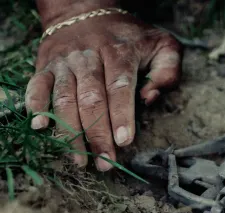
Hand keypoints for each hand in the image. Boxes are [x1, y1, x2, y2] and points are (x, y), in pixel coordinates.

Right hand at [26, 11, 181, 170]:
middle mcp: (88, 57)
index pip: (120, 87)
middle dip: (98, 135)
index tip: (124, 142)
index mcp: (119, 52)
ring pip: (64, 99)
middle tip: (105, 163)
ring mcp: (64, 62)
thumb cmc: (130, 37)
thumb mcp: (161, 45)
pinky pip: (37, 86)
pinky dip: (36, 106)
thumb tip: (151, 97)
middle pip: (91, 100)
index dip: (121, 116)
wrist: (86, 12)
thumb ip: (168, 70)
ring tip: (80, 160)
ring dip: (70, 132)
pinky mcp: (45, 66)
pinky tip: (40, 127)